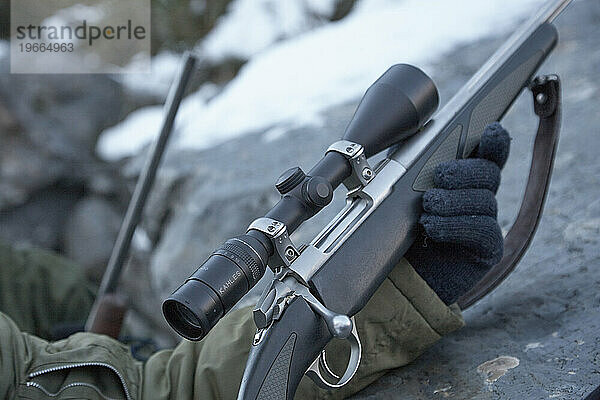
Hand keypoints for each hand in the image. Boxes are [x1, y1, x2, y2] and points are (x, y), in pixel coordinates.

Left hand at [405, 122, 510, 304]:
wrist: (400, 278)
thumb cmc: (401, 232)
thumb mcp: (400, 195)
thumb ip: (411, 169)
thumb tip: (416, 143)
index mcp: (462, 181)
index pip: (488, 155)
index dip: (494, 143)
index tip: (491, 131)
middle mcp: (480, 198)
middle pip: (488, 172)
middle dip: (464, 170)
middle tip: (440, 176)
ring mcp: (487, 223)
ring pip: (484, 200)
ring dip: (453, 200)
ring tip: (428, 207)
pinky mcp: (488, 250)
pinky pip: (483, 229)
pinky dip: (456, 225)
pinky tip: (433, 228)